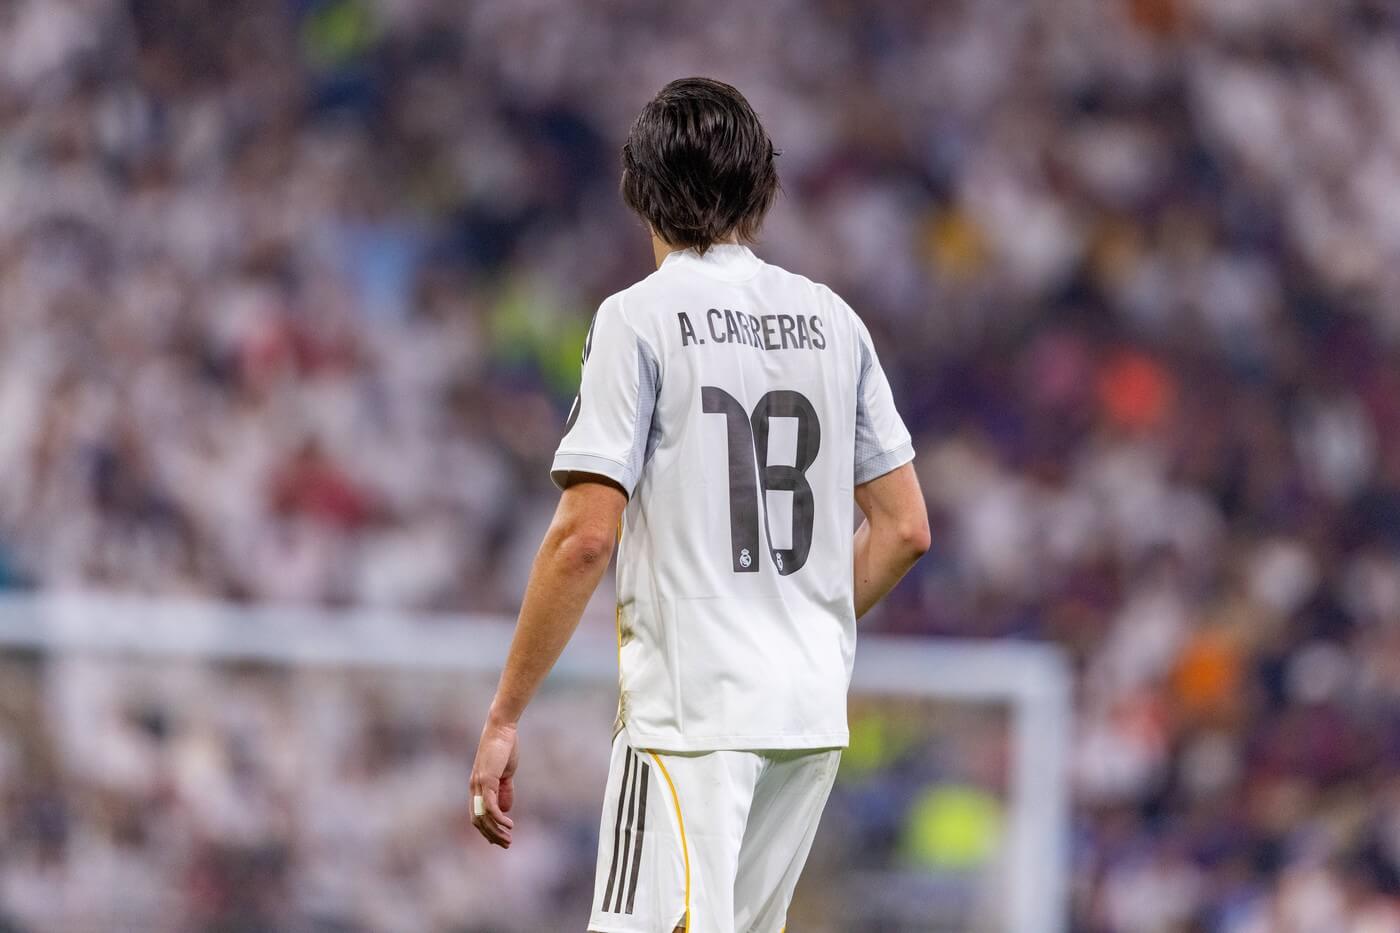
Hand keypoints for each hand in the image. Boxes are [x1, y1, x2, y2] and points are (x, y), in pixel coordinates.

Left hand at [470, 717, 518, 846]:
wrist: (502, 729)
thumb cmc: (504, 748)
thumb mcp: (506, 773)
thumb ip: (505, 791)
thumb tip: (506, 810)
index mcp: (477, 787)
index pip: (476, 815)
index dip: (487, 830)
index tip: (500, 839)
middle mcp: (474, 788)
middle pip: (477, 820)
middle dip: (491, 835)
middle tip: (506, 844)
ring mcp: (479, 784)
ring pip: (483, 816)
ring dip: (495, 831)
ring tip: (509, 838)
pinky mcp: (487, 780)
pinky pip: (490, 805)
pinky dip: (498, 818)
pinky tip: (509, 823)